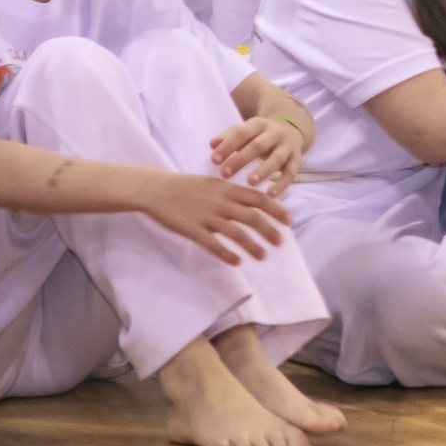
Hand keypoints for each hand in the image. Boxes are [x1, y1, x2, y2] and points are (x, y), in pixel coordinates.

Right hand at [133, 170, 288, 263]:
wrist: (156, 189)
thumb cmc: (186, 186)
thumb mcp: (212, 183)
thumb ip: (232, 192)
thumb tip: (254, 202)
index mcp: (226, 188)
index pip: (258, 198)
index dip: (276, 210)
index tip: (289, 221)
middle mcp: (220, 201)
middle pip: (252, 217)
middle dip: (269, 230)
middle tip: (281, 242)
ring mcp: (206, 216)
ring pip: (235, 233)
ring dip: (252, 246)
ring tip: (263, 256)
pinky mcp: (192, 230)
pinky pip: (213, 245)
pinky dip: (227, 254)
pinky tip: (237, 262)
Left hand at [212, 114, 305, 192]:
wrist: (290, 131)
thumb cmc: (258, 136)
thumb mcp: (245, 132)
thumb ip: (228, 138)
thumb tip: (212, 144)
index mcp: (259, 124)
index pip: (242, 133)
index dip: (228, 146)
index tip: (214, 160)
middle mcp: (275, 133)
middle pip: (258, 146)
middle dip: (241, 160)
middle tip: (225, 174)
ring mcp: (288, 146)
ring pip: (277, 158)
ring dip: (264, 171)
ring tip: (250, 183)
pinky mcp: (297, 160)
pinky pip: (290, 173)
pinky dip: (281, 184)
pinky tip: (270, 195)